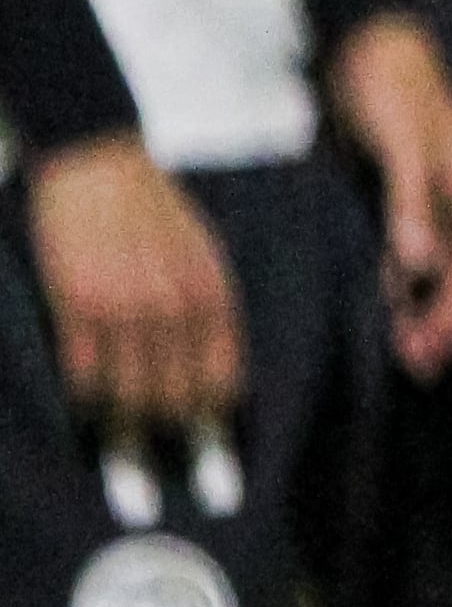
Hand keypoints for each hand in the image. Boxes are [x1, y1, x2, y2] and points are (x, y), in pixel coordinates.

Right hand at [22, 136, 240, 427]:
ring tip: (116, 428)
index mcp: (211, 294)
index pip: (219, 380)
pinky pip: (84, 376)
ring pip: (127, 395)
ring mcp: (124, 310)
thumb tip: (213, 368)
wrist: (102, 166)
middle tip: (149, 437)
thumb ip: (209, 308)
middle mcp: (173, 308)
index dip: (210, 418)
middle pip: (172, 398)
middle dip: (162, 425)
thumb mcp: (202, 255)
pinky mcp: (77, 307)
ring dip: (120, 419)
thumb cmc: (154, 209)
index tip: (202, 440)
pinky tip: (85, 397)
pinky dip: (85, 396)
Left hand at [325, 12, 451, 377]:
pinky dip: (410, 284)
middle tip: (416, 365)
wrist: (368, 43)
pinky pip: (424, 252)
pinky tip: (388, 303)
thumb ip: (410, 202)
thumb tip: (419, 267)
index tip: (425, 350)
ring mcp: (444, 196)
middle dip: (449, 321)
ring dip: (431, 308)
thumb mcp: (401, 140)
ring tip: (404, 349)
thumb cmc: (389, 86)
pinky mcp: (415, 194)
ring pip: (450, 266)